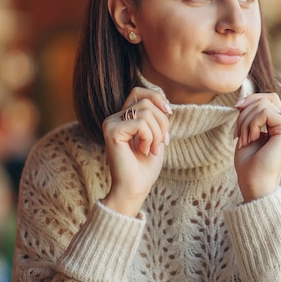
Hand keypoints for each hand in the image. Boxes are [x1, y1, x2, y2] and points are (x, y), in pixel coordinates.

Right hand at [101, 88, 171, 215]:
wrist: (134, 188)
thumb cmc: (145, 168)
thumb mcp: (155, 137)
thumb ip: (156, 118)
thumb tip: (164, 101)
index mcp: (123, 118)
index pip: (139, 92)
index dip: (157, 97)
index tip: (169, 112)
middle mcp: (114, 118)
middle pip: (147, 102)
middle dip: (162, 122)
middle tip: (162, 143)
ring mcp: (111, 123)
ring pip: (146, 112)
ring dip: (157, 133)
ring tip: (152, 149)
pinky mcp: (112, 131)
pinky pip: (140, 123)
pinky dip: (149, 137)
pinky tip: (144, 150)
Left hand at [234, 93, 280, 201]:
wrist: (253, 182)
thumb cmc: (249, 163)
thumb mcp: (247, 131)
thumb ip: (250, 113)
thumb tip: (246, 95)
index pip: (268, 98)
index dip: (250, 100)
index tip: (236, 110)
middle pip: (266, 98)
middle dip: (245, 112)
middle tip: (238, 133)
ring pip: (262, 105)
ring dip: (245, 122)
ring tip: (244, 140)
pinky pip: (264, 112)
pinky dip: (251, 124)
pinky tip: (251, 139)